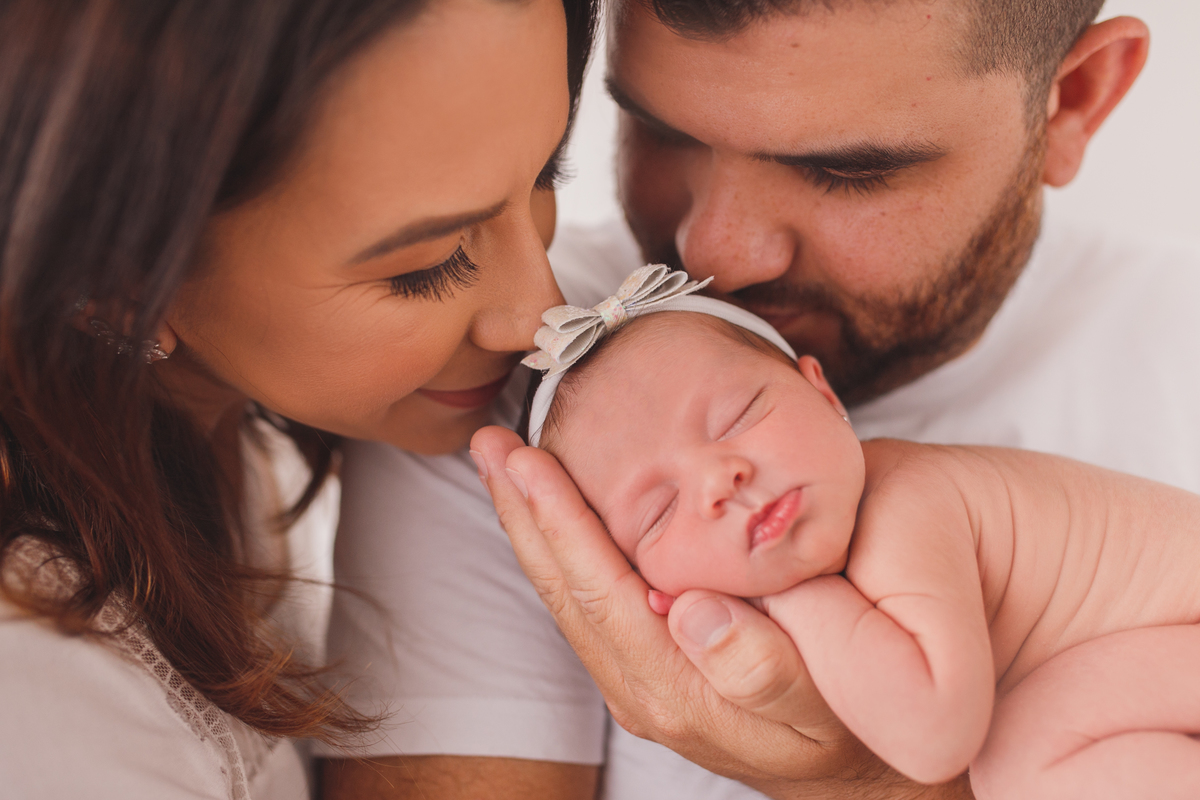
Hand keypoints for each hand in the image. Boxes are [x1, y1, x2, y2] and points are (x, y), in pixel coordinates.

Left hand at [470, 426, 964, 797]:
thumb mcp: (825, 706)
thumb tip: (687, 610)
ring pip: (568, 592)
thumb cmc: (850, 721)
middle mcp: (640, 687)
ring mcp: (637, 679)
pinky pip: (589, 599)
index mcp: (675, 690)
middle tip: (492, 443)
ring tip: (506, 464)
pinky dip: (563, 546)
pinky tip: (554, 512)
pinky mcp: (645, 667)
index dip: (559, 521)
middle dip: (525, 511)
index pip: (599, 592)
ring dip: (534, 524)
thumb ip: (762, 668)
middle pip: (566, 588)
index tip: (526, 461)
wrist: (858, 764)